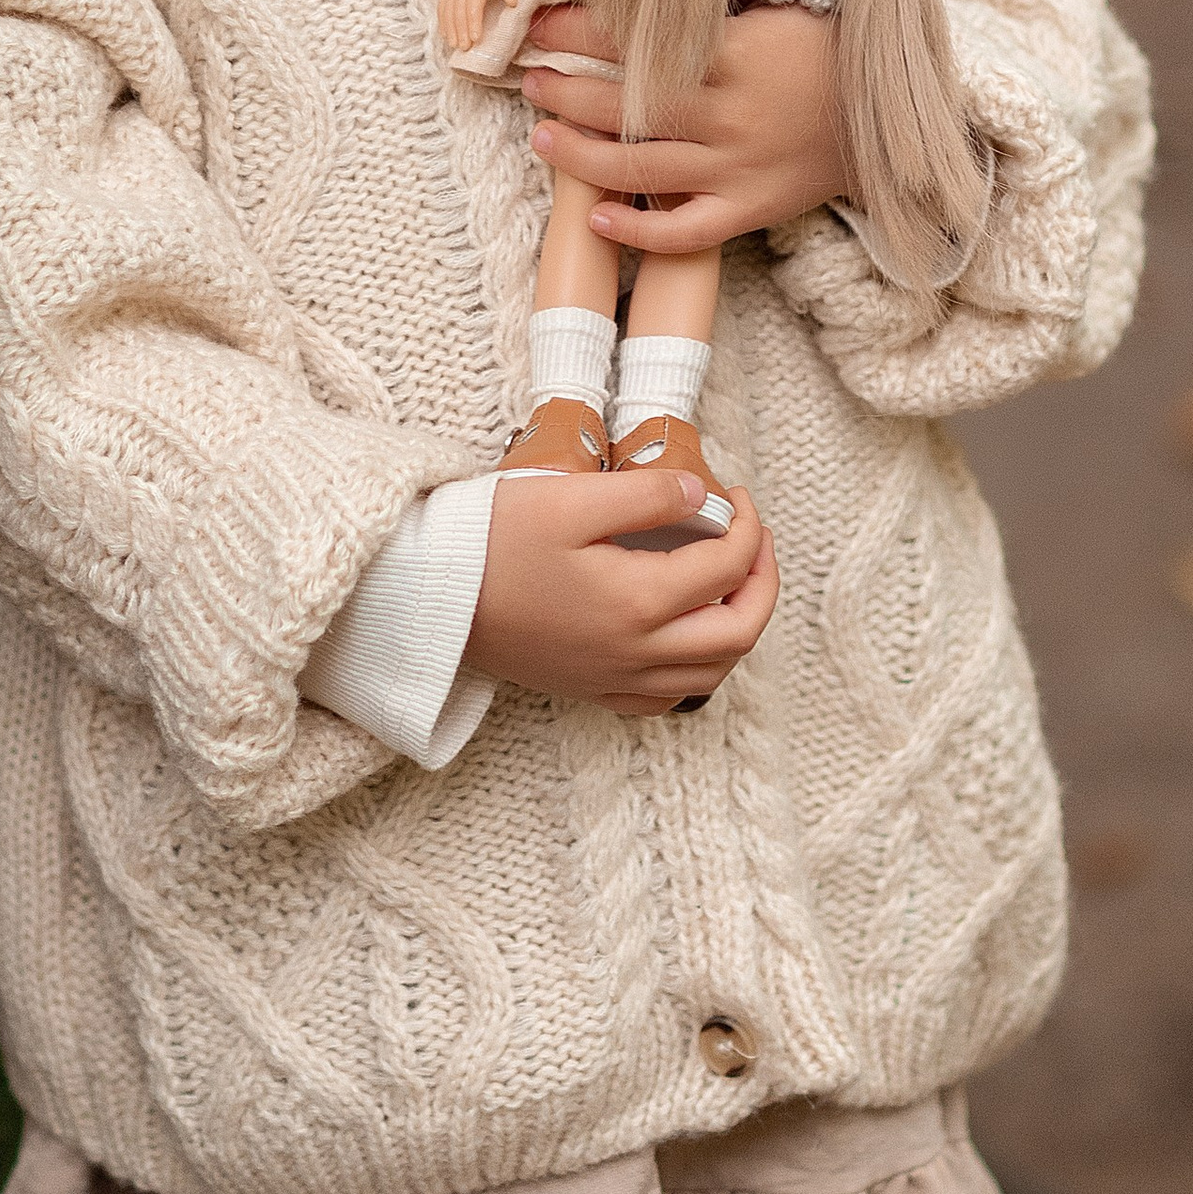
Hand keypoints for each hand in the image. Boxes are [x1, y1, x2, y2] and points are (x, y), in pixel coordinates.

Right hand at [438, 0, 518, 55]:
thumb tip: (513, 6)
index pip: (474, 6)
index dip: (473, 23)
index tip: (475, 39)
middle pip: (459, 11)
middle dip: (460, 31)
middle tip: (464, 48)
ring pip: (448, 9)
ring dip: (449, 27)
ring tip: (453, 44)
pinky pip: (442, 4)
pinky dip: (442, 18)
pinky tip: (444, 31)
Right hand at [464, 471, 777, 716]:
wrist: (430, 599)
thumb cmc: (492, 541)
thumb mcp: (569, 499)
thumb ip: (645, 494)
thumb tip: (703, 497)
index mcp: (637, 601)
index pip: (728, 567)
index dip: (748, 527)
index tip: (736, 494)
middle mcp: (636, 653)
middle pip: (738, 632)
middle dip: (762, 581)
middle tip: (753, 537)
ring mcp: (615, 679)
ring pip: (713, 672)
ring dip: (739, 625)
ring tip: (731, 579)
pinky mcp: (592, 690)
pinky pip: (669, 698)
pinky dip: (698, 669)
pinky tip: (686, 635)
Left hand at [524, 0, 845, 259]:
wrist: (894, 117)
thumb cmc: (831, 46)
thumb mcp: (783, 1)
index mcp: (735, 55)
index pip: (635, 42)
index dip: (577, 31)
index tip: (539, 20)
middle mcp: (729, 115)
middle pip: (624, 108)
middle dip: (565, 92)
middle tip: (528, 78)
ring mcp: (737, 168)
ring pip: (640, 170)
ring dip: (579, 156)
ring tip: (540, 138)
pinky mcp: (749, 209)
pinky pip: (684, 231)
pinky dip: (638, 231)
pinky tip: (596, 218)